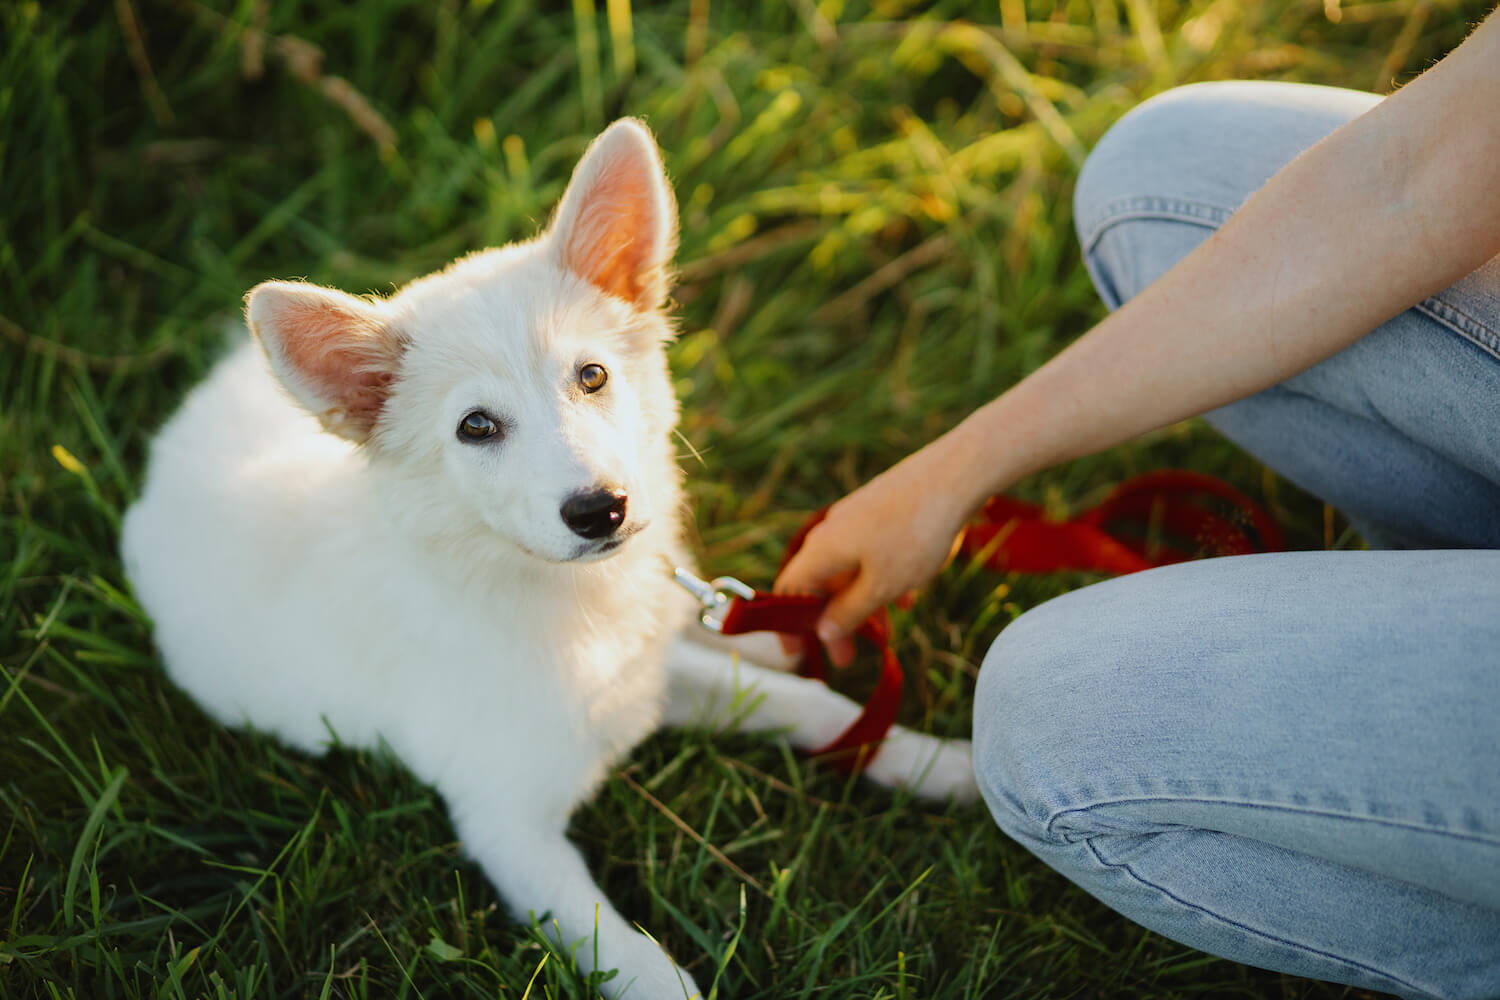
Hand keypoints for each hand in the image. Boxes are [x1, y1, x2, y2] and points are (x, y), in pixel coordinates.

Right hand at [774, 440, 974, 664]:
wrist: (954, 476)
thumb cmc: (914, 535)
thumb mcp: (881, 587)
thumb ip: (850, 612)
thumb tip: (823, 631)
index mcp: (821, 550)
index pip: (789, 591)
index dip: (790, 625)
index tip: (797, 652)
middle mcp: (832, 531)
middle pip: (821, 584)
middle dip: (834, 623)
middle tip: (847, 658)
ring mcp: (857, 518)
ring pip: (849, 570)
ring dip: (862, 605)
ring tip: (884, 634)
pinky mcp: (882, 510)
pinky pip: (871, 553)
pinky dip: (881, 580)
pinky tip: (906, 598)